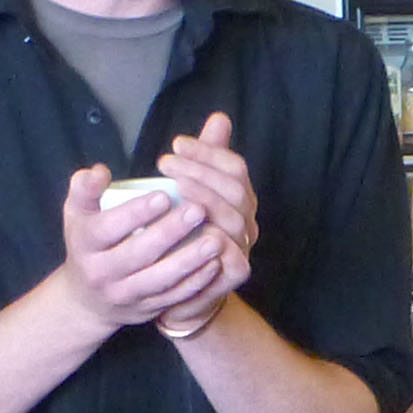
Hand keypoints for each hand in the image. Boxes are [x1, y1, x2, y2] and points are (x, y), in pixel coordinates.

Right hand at [55, 165, 228, 333]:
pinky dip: (195, 282)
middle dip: (170, 233)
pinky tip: (214, 264)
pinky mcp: (145, 309)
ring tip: (214, 240)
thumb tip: (100, 171)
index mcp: (85, 244)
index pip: (108, 228)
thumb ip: (84, 187)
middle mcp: (101, 272)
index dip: (136, 213)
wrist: (86, 299)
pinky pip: (173, 297)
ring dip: (189, 260)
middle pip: (138, 254)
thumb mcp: (76, 213)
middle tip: (198, 210)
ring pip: (159, 279)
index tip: (164, 195)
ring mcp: (125, 294)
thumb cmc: (87, 242)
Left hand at [153, 112, 258, 339]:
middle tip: (166, 161)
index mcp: (238, 199)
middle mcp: (246, 220)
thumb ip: (204, 159)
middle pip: (235, 188)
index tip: (176, 144)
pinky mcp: (236, 273)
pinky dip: (212, 238)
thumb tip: (220, 118)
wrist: (180, 294)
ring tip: (172, 185)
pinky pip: (232, 254)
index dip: (208, 152)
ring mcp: (243, 246)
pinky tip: (189, 224)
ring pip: (233, 217)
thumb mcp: (189, 194)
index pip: (234, 166)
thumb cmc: (182, 239)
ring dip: (203, 197)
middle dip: (200, 170)